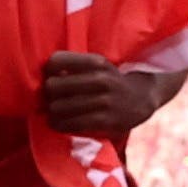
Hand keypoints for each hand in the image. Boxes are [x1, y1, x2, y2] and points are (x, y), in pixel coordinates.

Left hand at [36, 53, 184, 140]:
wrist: (143, 98)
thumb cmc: (111, 81)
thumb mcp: (98, 66)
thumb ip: (75, 67)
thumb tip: (44, 76)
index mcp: (96, 62)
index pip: (56, 61)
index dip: (48, 72)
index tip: (52, 79)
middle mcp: (100, 79)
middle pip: (53, 86)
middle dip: (48, 95)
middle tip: (51, 100)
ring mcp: (104, 100)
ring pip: (59, 108)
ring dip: (52, 113)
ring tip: (54, 115)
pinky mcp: (106, 120)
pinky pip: (72, 124)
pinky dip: (61, 125)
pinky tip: (60, 124)